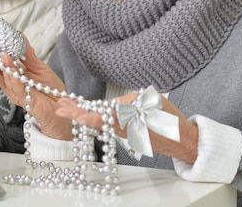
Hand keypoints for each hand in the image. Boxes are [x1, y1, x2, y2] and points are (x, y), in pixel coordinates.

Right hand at [0, 38, 72, 139]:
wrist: (62, 109)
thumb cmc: (50, 90)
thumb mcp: (40, 68)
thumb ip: (29, 55)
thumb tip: (20, 36)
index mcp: (12, 76)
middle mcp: (11, 85)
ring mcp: (17, 93)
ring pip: (4, 80)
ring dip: (2, 67)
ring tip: (1, 55)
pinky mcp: (26, 102)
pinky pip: (17, 90)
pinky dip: (14, 80)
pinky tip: (11, 71)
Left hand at [56, 93, 198, 163]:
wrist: (181, 138)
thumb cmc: (169, 118)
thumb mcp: (152, 103)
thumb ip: (130, 102)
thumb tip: (115, 106)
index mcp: (128, 120)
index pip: (102, 116)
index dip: (84, 114)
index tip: (69, 110)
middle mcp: (121, 128)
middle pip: (95, 120)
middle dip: (76, 113)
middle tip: (60, 108)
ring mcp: (122, 132)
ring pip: (97, 122)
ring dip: (81, 114)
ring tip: (65, 107)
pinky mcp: (124, 133)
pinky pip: (105, 125)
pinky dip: (93, 117)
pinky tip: (83, 112)